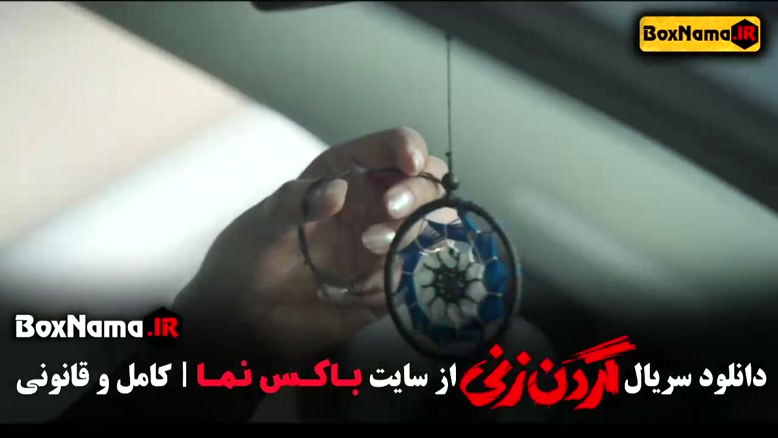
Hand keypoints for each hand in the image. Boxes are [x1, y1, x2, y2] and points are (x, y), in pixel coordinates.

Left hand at [174, 128, 446, 363]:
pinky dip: (395, 276)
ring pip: (428, 228)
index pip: (391, 149)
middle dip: (419, 192)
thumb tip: (337, 191)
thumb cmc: (250, 256)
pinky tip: (359, 287)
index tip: (410, 162)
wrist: (243, 316)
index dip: (408, 147)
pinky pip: (411, 274)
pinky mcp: (385, 284)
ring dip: (411, 232)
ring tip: (369, 246)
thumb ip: (296, 202)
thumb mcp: (263, 222)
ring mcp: (383, 245)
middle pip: (425, 185)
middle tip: (391, 208)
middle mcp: (374, 205)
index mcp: (347, 175)